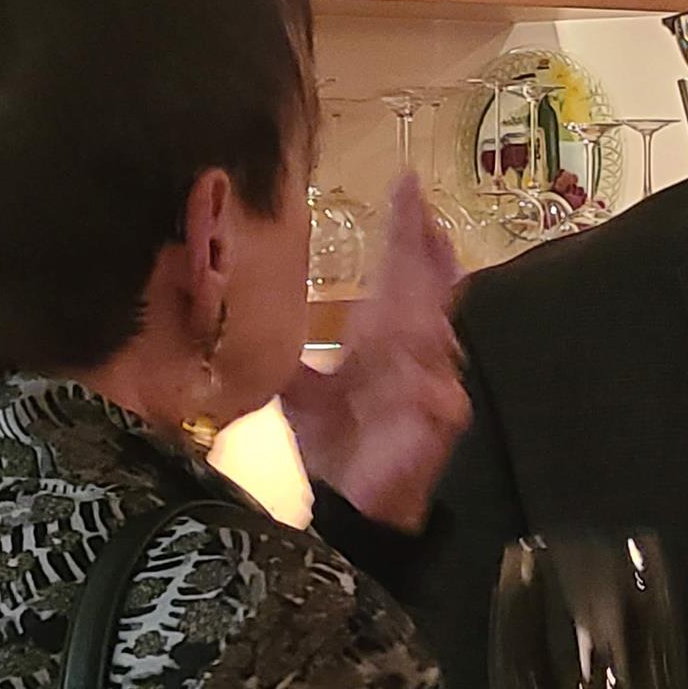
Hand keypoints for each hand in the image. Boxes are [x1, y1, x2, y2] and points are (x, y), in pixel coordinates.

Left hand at [281, 174, 467, 530]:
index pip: (400, 273)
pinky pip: (442, 397)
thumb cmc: (333, 443)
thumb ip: (289, 358)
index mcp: (382, 338)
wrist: (349, 503)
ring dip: (430, 302)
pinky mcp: (436, 423)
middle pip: (426, 289)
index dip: (406, 231)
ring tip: (430, 261)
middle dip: (425, 249)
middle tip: (423, 209)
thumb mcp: (298, 392)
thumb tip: (245, 324)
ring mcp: (430, 385)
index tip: (407, 185)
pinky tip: (425, 367)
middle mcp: (412, 352)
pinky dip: (432, 384)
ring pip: (437, 334)